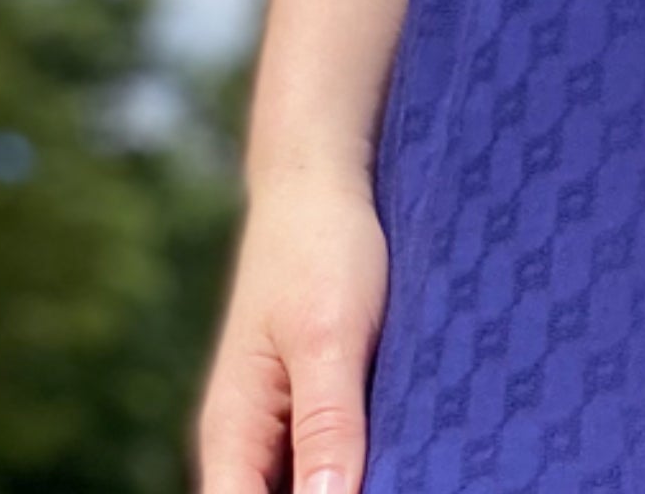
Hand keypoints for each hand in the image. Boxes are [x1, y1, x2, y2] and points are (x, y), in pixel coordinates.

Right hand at [191, 166, 388, 493]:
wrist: (320, 183)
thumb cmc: (320, 250)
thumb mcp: (331, 337)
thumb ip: (326, 425)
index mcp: (233, 436)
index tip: (361, 492)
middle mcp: (245, 443)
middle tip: (408, 478)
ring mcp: (277, 425)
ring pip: (303, 488)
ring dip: (349, 483)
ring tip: (411, 467)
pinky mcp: (311, 403)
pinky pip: (323, 461)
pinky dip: (359, 466)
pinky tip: (404, 458)